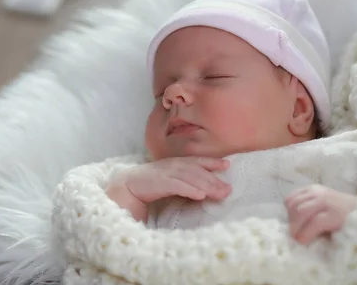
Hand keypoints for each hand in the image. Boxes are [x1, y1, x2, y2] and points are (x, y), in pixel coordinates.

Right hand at [105, 156, 231, 221]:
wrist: (126, 186)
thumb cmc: (149, 184)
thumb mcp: (168, 179)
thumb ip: (182, 180)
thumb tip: (202, 189)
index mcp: (175, 162)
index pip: (197, 161)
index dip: (212, 162)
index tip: (227, 165)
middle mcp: (172, 165)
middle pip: (198, 171)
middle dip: (214, 180)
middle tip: (229, 189)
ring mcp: (166, 172)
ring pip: (191, 178)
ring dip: (207, 186)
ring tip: (220, 194)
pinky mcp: (159, 182)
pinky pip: (178, 185)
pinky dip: (190, 189)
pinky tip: (200, 196)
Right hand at [285, 184, 356, 244]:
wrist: (355, 206)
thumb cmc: (348, 224)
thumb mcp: (341, 234)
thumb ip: (324, 237)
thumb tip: (305, 242)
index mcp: (337, 213)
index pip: (315, 222)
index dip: (305, 234)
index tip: (300, 242)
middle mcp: (325, 199)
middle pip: (301, 211)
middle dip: (294, 226)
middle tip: (293, 236)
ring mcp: (316, 191)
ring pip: (294, 202)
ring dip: (290, 216)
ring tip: (294, 226)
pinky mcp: (310, 187)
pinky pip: (292, 195)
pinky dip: (289, 206)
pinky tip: (293, 214)